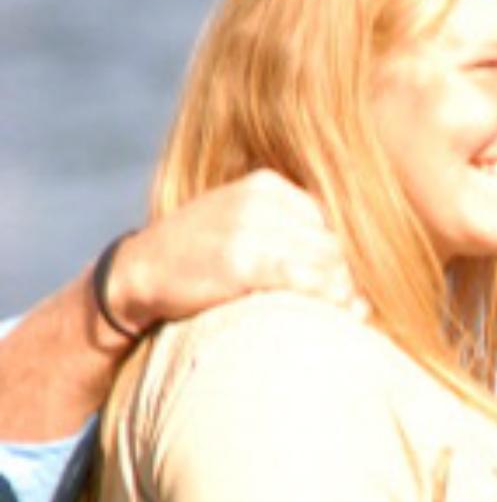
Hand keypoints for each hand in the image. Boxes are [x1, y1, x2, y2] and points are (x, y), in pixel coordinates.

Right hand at [107, 170, 360, 334]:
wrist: (140, 272)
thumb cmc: (200, 260)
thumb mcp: (243, 227)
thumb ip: (290, 238)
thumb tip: (351, 278)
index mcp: (267, 185)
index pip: (330, 221)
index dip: (343, 258)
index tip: (343, 287)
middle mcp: (262, 199)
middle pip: (333, 242)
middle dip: (346, 278)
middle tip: (351, 309)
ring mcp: (250, 227)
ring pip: (325, 261)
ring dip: (340, 294)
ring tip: (341, 316)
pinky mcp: (242, 260)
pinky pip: (303, 279)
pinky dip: (324, 298)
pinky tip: (329, 315)